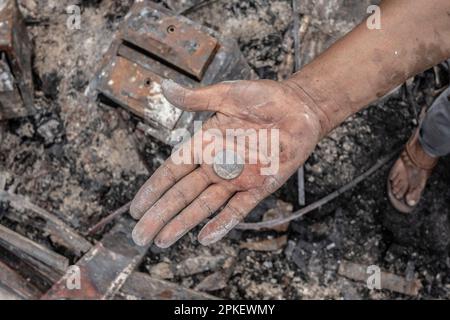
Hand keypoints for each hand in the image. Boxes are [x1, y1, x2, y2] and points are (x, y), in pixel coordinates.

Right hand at [130, 79, 323, 246]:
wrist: (299, 107)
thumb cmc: (263, 98)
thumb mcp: (226, 94)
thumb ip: (195, 99)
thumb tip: (163, 87)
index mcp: (204, 144)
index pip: (172, 171)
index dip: (154, 189)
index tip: (136, 207)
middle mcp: (216, 165)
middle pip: (182, 194)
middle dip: (160, 214)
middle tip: (140, 236)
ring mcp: (237, 178)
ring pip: (204, 205)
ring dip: (184, 223)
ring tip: (162, 240)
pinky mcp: (259, 186)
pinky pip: (238, 208)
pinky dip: (222, 222)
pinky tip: (204, 238)